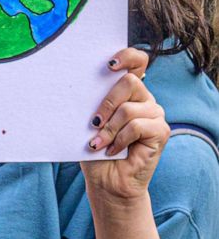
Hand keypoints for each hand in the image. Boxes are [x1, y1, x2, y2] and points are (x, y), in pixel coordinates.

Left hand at [83, 48, 168, 200]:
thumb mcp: (89, 123)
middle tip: (93, 123)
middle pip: (130, 82)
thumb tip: (77, 88)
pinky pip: (137, 126)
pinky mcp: (161, 131)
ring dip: (108, 129)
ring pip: (129, 109)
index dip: (127, 56)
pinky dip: (119, 140)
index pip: (138, 61)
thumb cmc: (95, 151)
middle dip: (106, 103)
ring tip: (97, 144)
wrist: (107, 182)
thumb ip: (92, 104)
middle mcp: (145, 99)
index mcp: (129, 92)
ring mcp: (155, 114)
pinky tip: (112, 151)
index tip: (109, 65)